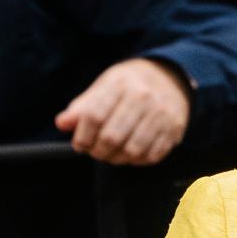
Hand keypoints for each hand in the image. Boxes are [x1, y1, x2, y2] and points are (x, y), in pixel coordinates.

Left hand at [55, 58, 191, 165]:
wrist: (170, 77)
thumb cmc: (129, 85)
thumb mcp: (104, 86)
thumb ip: (82, 106)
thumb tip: (62, 124)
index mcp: (120, 83)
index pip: (94, 116)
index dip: (82, 136)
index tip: (79, 144)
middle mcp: (143, 97)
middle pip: (112, 137)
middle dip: (98, 151)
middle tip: (95, 151)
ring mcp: (161, 114)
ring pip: (132, 150)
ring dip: (116, 159)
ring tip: (111, 154)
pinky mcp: (174, 129)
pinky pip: (151, 156)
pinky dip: (137, 161)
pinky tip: (130, 153)